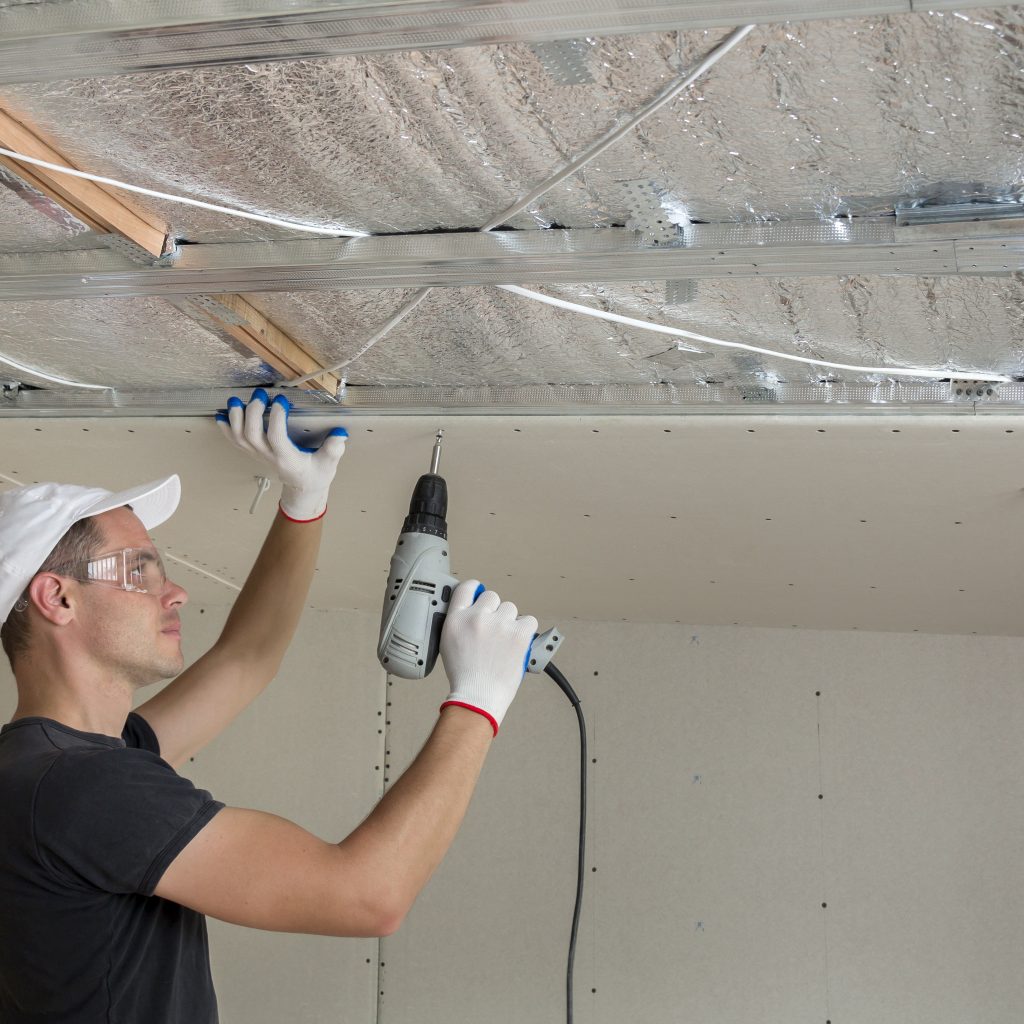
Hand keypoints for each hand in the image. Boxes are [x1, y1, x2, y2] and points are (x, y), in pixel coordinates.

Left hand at [216, 389, 347, 521]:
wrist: (303, 488)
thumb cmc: (316, 474)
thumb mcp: (329, 464)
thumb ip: (334, 450)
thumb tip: (340, 433)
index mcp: (288, 458)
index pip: (276, 437)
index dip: (275, 418)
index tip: (281, 400)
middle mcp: (269, 456)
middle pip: (251, 435)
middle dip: (252, 412)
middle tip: (260, 394)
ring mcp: (259, 455)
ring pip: (240, 438)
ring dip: (235, 419)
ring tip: (235, 401)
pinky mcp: (254, 452)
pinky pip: (235, 441)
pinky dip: (226, 429)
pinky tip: (222, 416)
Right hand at [439, 580, 537, 735]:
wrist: (478, 696)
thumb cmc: (465, 675)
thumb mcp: (448, 642)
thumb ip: (460, 621)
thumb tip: (475, 609)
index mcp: (457, 619)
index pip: (467, 587)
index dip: (476, 590)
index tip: (481, 595)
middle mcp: (477, 617)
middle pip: (493, 597)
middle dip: (495, 611)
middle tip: (494, 631)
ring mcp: (499, 624)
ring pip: (511, 608)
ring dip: (510, 621)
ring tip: (504, 641)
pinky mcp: (519, 633)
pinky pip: (529, 620)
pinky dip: (526, 630)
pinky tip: (518, 642)